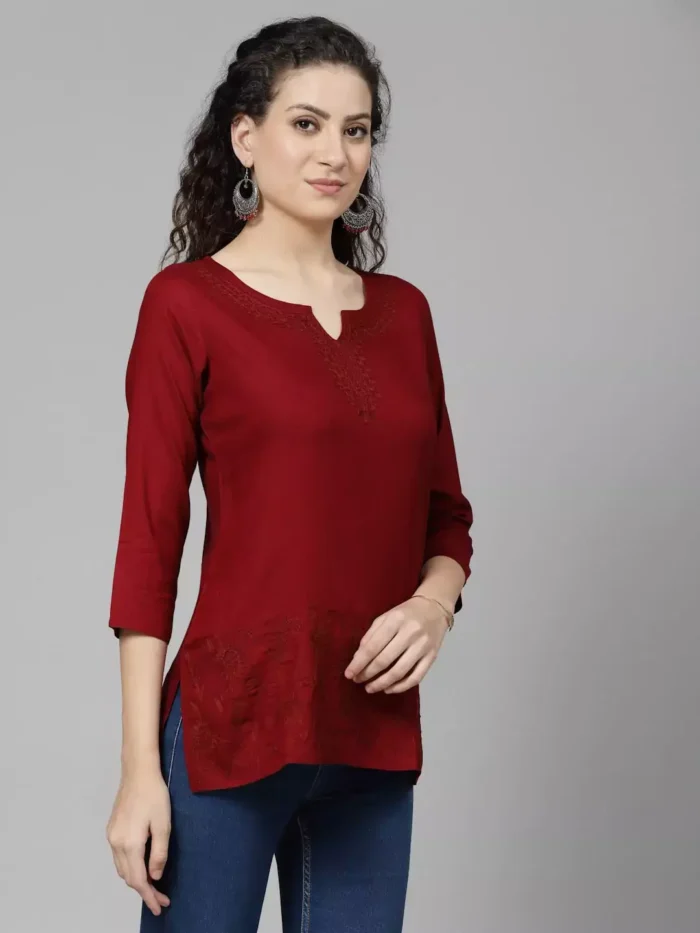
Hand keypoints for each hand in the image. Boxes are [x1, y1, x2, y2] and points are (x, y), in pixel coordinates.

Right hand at [106, 768, 171, 916]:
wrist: (138, 772)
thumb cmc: (154, 795)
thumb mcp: (163, 824)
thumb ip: (159, 852)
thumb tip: (155, 876)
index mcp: (129, 844)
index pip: (138, 879)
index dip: (149, 896)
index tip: (161, 906)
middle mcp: (116, 843)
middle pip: (128, 877)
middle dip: (144, 891)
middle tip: (161, 899)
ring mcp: (111, 836)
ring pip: (122, 868)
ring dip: (136, 879)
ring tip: (153, 886)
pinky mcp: (112, 829)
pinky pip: (119, 857)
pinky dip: (130, 867)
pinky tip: (141, 866)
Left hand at [344, 595, 450, 693]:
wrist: (434, 608)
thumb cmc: (405, 613)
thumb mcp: (385, 617)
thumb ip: (371, 635)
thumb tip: (358, 658)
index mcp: (395, 620)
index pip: (373, 646)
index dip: (359, 663)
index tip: (349, 674)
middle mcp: (410, 633)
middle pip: (385, 660)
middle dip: (368, 674)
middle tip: (357, 681)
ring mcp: (423, 646)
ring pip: (400, 672)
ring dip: (382, 683)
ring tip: (370, 688)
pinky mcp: (432, 657)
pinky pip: (416, 677)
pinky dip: (401, 687)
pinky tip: (388, 689)